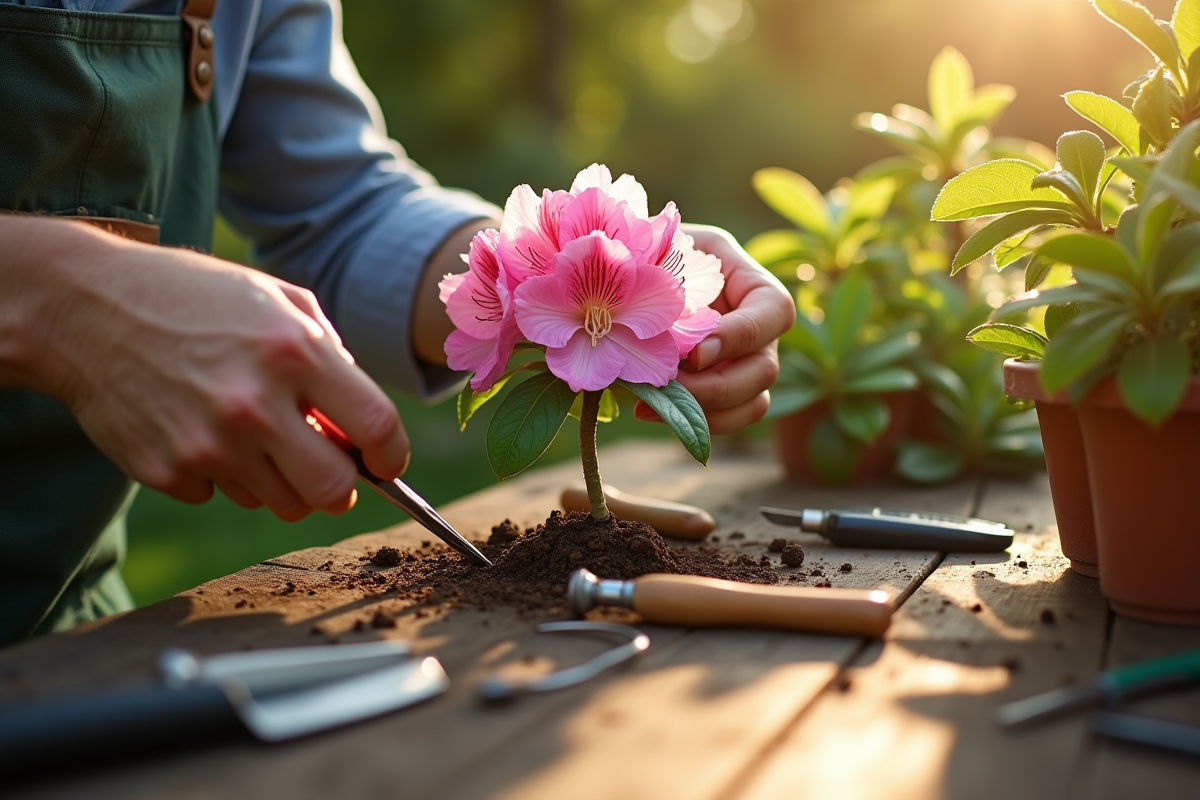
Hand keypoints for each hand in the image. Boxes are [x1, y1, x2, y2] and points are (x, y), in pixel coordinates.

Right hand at [2, 218, 408, 520]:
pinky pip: (222, 496)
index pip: (375, 428)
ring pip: (280, 503)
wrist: (84, 308)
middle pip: (333, 491)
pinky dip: (223, 474)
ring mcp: (206, 444)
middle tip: (330, 468)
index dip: (392, 455)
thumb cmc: (194, 297)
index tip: (386, 462)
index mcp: (293, 350)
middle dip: (341, 486)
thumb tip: (364, 425)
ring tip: (256, 435)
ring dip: (283, 480)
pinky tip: (200, 429)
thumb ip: (332, 357)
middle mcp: (253, 403)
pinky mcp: (166, 471)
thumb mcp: (277, 299)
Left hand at [634, 224, 794, 433]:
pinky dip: (692, 422)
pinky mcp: (724, 390)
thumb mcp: (664, 244)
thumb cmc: (656, 251)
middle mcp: (760, 331)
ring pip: (753, 404)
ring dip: (706, 413)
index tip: (694, 354)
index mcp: (753, 285)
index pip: (773, 312)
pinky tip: (647, 411)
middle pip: (766, 369)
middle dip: (716, 387)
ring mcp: (746, 364)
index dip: (739, 337)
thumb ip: (666, 266)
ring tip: (650, 407)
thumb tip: (651, 314)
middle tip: (665, 387)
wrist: (638, 278)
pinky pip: (726, 419)